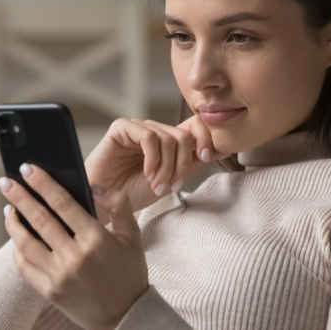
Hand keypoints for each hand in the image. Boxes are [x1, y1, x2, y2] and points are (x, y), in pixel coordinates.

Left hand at [0, 163, 147, 329]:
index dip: (42, 183)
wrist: (125, 317)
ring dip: (13, 222)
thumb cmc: (129, 273)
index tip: (28, 168)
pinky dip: (17, 249)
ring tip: (9, 207)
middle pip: (39, 219)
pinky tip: (17, 237)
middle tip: (6, 181)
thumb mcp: (132, 236)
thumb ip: (118, 205)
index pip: (62, 203)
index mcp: (96, 239)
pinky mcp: (49, 291)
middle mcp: (75, 257)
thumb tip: (93, 186)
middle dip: (19, 196)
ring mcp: (59, 276)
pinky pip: (24, 266)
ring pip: (25, 243)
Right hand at [84, 115, 228, 215]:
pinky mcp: (121, 128)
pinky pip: (148, 136)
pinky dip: (153, 159)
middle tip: (171, 186)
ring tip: (157, 185)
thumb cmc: (134, 193)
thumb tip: (225, 148)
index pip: (195, 126)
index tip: (207, 158)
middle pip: (184, 136)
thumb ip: (192, 163)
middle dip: (182, 164)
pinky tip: (147, 174)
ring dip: (167, 167)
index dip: (206, 138)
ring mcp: (138, 128)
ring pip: (168, 138)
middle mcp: (155, 131)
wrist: (105, 204)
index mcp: (168, 140)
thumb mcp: (171, 179)